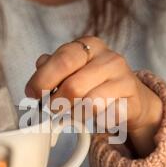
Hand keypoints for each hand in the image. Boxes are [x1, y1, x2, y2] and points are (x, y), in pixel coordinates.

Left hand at [25, 36, 162, 156]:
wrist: (130, 97)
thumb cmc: (94, 82)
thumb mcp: (72, 69)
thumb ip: (52, 68)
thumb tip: (38, 72)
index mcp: (90, 45)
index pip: (62, 60)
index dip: (42, 80)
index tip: (33, 94)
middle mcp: (109, 58)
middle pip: (73, 86)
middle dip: (56, 103)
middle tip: (52, 109)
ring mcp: (123, 79)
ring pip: (89, 104)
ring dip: (75, 114)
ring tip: (74, 112)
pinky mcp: (132, 101)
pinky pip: (105, 117)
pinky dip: (94, 121)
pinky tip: (94, 116)